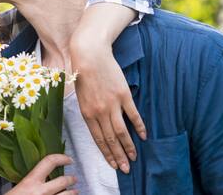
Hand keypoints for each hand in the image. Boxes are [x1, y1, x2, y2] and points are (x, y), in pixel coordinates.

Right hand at [7, 154, 76, 194]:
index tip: (67, 159)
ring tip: (75, 191)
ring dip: (73, 192)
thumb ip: (29, 183)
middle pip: (63, 181)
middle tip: (73, 178)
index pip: (49, 162)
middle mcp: (42, 192)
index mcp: (30, 182)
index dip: (61, 158)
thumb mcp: (17, 189)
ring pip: (68, 194)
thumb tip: (37, 180)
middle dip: (70, 179)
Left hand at [70, 4, 146, 173]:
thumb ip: (88, 110)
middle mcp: (99, 112)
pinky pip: (133, 115)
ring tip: (134, 157)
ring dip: (128, 146)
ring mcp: (112, 104)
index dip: (106, 153)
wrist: (90, 53)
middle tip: (126, 168)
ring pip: (121, 131)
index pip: (98, 139)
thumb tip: (97, 123)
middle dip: (118, 155)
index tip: (113, 164)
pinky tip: (143, 136)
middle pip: (110, 139)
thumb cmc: (82, 72)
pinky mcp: (123, 95)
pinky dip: (139, 127)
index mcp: (87, 112)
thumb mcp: (80, 94)